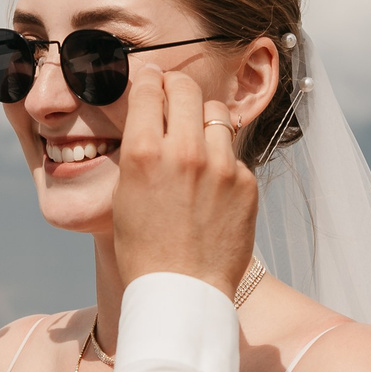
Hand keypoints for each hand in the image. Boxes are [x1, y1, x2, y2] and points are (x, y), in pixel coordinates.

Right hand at [110, 70, 256, 300]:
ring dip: (202, 121)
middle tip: (174, 95)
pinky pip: (233, 153)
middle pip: (185, 89)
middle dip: (176, 87)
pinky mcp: (245, 182)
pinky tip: (211, 186)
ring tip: (195, 143)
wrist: (182, 292)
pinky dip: (221, 161)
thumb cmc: (144, 248)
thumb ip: (140, 151)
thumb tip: (150, 117)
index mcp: (143, 153)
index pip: (148, 88)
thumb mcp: (125, 194)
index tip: (151, 80)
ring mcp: (220, 166)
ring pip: (215, 114)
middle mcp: (183, 151)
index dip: (148, 80)